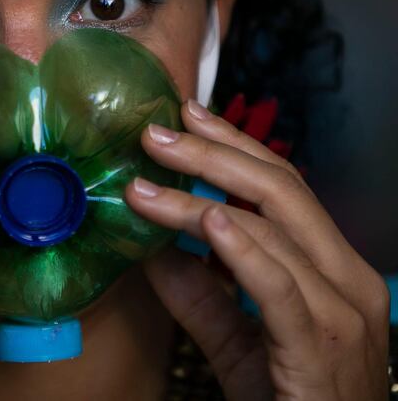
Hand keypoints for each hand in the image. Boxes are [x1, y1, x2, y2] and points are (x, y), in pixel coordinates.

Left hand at [125, 99, 390, 399]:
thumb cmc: (293, 399)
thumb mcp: (238, 339)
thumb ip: (199, 295)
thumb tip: (150, 250)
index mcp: (331, 268)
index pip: (284, 188)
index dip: (234, 147)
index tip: (187, 118)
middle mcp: (345, 278)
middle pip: (280, 190)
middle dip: (214, 154)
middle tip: (157, 134)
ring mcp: (341, 310)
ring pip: (270, 229)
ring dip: (198, 199)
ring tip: (144, 184)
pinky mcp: (320, 345)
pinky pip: (278, 285)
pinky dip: (241, 248)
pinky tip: (207, 221)